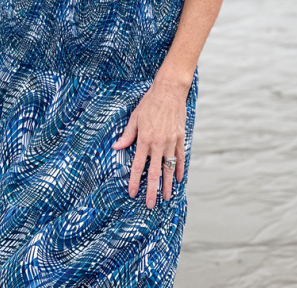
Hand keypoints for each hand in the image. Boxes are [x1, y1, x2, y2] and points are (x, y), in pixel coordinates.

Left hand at [112, 80, 187, 207]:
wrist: (169, 91)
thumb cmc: (150, 103)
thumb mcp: (135, 118)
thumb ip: (127, 135)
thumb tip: (116, 147)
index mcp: (145, 139)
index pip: (138, 166)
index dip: (134, 181)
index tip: (132, 193)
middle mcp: (158, 144)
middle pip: (155, 172)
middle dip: (152, 190)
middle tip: (150, 205)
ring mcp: (171, 142)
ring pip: (169, 168)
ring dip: (167, 185)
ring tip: (166, 197)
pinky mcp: (180, 138)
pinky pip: (180, 158)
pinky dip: (180, 169)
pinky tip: (179, 179)